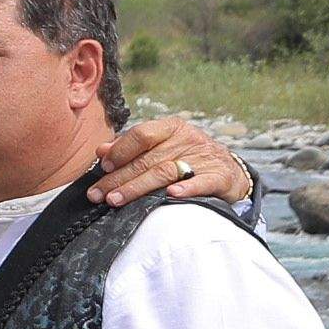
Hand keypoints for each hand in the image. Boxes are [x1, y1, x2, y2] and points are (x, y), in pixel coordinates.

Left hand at [91, 115, 247, 210]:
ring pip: (166, 172)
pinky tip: (171, 196)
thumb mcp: (162, 146)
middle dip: (119, 178)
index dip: (120, 151)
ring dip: (138, 188)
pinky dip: (187, 188)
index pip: (141, 135)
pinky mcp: (220, 176)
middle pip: (148, 160)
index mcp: (172, 128)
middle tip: (98, 194)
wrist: (230, 170)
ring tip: (115, 200)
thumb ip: (132, 148)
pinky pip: (202, 182)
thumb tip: (101, 150)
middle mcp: (188, 140)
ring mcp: (205, 158)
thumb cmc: (187, 157)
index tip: (103, 167)